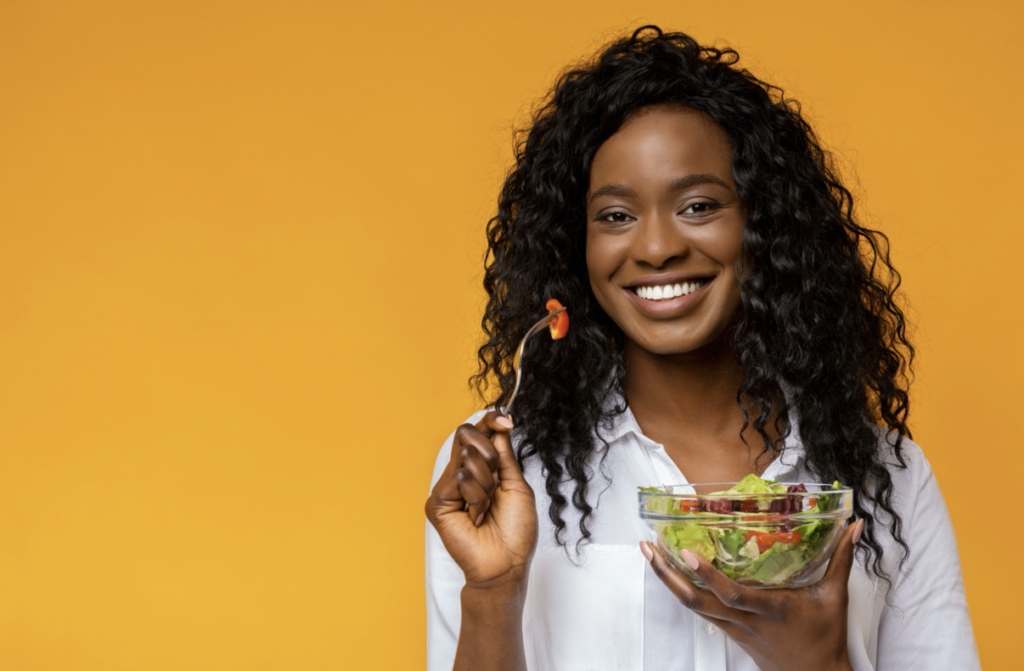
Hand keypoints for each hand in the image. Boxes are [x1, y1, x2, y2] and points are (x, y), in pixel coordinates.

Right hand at [425, 411, 537, 588]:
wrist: (506, 564)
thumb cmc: (516, 531)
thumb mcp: (516, 484)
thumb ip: (505, 454)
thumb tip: (500, 425)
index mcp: (480, 469)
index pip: (476, 433)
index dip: (490, 420)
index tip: (506, 420)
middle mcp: (460, 475)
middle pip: (466, 435)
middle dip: (491, 454)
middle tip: (497, 483)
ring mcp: (446, 488)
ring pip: (467, 458)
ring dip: (487, 484)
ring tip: (486, 508)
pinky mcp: (437, 502)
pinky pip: (459, 478)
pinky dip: (476, 497)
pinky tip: (475, 517)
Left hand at [643, 519, 863, 670]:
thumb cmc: (825, 637)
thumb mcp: (835, 596)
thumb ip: (841, 558)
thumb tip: (853, 524)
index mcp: (770, 609)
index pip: (732, 593)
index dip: (707, 575)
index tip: (686, 552)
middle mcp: (745, 620)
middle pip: (697, 601)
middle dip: (668, 574)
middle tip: (647, 547)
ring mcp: (734, 628)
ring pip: (693, 607)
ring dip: (668, 581)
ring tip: (650, 554)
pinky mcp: (731, 632)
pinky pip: (702, 611)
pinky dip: (684, 591)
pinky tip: (672, 572)